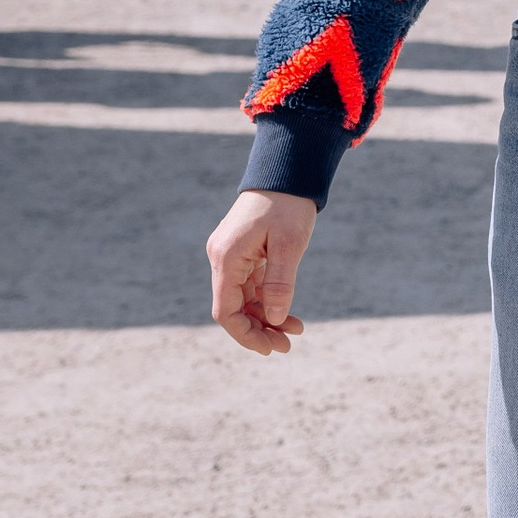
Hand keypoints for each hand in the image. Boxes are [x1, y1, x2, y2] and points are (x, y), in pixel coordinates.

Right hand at [206, 188, 318, 355]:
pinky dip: (267, 300)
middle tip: (288, 344)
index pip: (226, 311)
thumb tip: (274, 318)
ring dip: (265, 317)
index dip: (246, 334)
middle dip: (259, 329)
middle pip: (233, 308)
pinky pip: (250, 285)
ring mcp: (231, 255)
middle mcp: (222, 258)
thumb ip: (279, 283)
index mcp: (226, 258)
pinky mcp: (243, 252)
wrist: (287, 170)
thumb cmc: (289, 204)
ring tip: (295, 331)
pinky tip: (287, 313)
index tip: (271, 348)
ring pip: (243, 298)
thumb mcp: (289, 244)